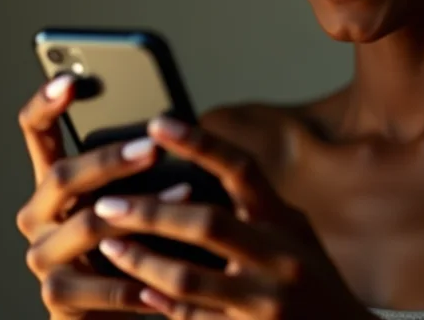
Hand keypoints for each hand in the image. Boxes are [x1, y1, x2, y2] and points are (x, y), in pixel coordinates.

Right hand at [16, 75, 167, 318]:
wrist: (133, 303)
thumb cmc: (144, 233)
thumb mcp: (143, 190)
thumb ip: (142, 160)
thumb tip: (171, 119)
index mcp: (56, 179)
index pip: (35, 132)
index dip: (47, 103)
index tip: (71, 79)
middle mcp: (40, 214)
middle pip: (61, 176)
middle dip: (110, 159)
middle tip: (155, 148)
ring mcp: (44, 255)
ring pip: (84, 226)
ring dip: (138, 212)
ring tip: (185, 195)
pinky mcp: (59, 297)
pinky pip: (93, 285)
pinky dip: (131, 280)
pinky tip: (163, 273)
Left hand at [92, 116, 373, 319]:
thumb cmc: (315, 281)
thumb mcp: (297, 234)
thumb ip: (258, 208)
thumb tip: (214, 169)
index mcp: (286, 221)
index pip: (241, 168)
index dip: (199, 143)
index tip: (157, 124)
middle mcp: (280, 255)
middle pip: (206, 223)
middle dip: (151, 212)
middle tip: (108, 202)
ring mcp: (266, 300)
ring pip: (189, 277)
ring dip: (142, 261)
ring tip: (109, 244)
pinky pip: (194, 318)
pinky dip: (162, 302)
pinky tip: (138, 289)